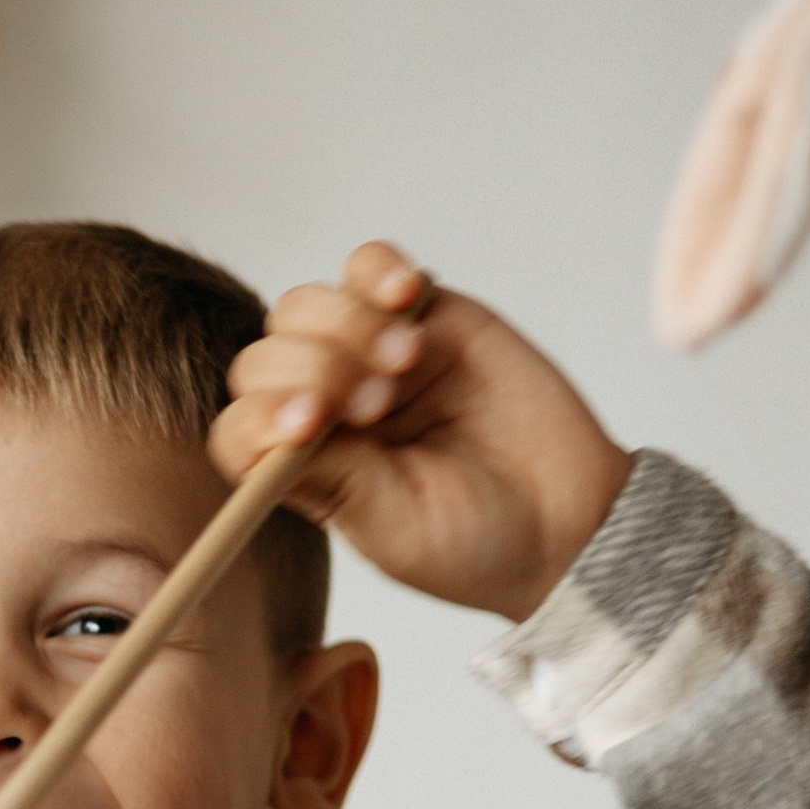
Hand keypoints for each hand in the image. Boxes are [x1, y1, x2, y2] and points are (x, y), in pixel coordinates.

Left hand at [214, 244, 633, 622]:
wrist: (567, 515)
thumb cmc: (477, 542)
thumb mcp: (396, 531)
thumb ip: (334, 481)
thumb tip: (271, 438)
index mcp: (305, 469)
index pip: (242, 428)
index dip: (260, 416)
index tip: (308, 422)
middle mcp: (325, 408)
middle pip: (267, 358)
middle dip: (313, 369)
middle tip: (377, 403)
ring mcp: (367, 356)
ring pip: (306, 307)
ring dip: (345, 325)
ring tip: (407, 360)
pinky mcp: (421, 312)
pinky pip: (367, 266)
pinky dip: (376, 270)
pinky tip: (407, 296)